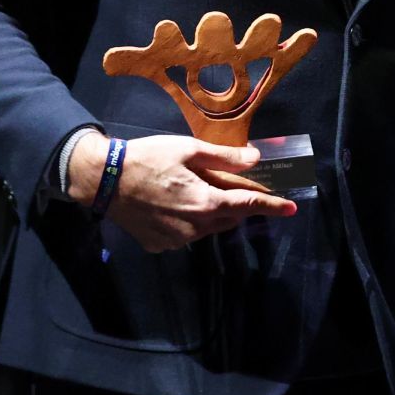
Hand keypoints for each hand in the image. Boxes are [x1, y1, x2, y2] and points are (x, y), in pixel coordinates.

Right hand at [66, 132, 296, 252]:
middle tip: (234, 185)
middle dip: (237, 204)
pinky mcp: (160, 245)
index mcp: (206, 202)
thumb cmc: (148, 158)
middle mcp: (195, 227)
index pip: (248, 206)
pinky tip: (172, 204)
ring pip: (208, 228)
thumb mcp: (188, 149)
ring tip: (196, 189)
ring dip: (212, 212)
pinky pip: (186, 235)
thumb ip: (225, 158)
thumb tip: (256, 158)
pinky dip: (188, 221)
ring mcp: (177, 241)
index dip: (272, 206)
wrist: (103, 180)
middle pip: (229, 218)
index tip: (292, 208)